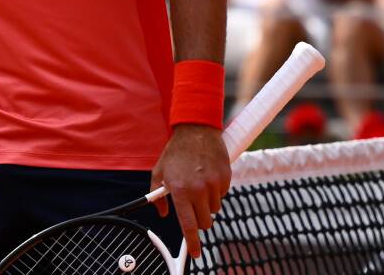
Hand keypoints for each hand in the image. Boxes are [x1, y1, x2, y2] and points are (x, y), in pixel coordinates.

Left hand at [151, 124, 230, 258]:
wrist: (196, 130)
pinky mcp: (225, 179)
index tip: (195, 253)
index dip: (192, 242)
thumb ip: (157, 195)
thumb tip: (162, 213)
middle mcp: (198, 190)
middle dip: (199, 218)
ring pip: (214, 209)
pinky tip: (208, 176)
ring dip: (207, 203)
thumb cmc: (175, 152)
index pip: (188, 224)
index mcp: (180, 190)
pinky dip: (216, 191)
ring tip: (198, 183)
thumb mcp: (159, 171)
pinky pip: (222, 195)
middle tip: (193, 205)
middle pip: (205, 221)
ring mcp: (214, 185)